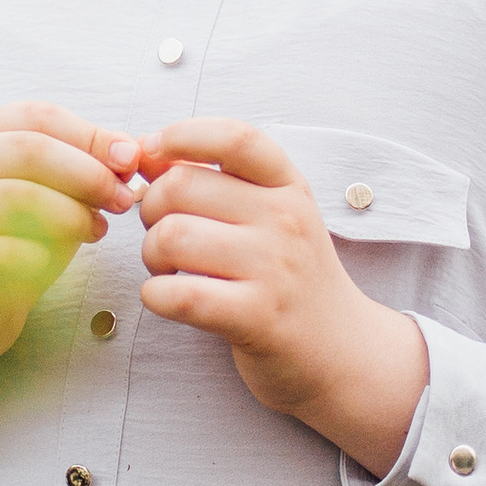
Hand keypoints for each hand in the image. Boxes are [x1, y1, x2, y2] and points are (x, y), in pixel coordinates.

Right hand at [0, 102, 139, 434]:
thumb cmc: (14, 243)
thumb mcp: (52, 196)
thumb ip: (86, 170)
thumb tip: (132, 152)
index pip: (38, 117)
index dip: (90, 135)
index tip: (130, 159)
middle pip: (30, 150)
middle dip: (88, 173)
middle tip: (122, 199)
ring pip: (18, 196)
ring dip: (72, 214)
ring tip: (97, 230)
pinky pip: (4, 250)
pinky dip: (42, 254)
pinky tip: (55, 262)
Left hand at [135, 117, 427, 478]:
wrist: (341, 351)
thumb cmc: (290, 278)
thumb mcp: (271, 216)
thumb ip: (215, 181)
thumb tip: (144, 152)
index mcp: (288, 186)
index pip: (234, 138)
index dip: (182, 135)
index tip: (153, 153)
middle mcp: (286, 219)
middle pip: (180, 187)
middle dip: (150, 210)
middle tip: (163, 236)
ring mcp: (274, 268)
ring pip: (171, 237)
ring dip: (150, 256)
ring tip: (167, 270)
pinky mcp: (257, 317)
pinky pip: (179, 294)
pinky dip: (155, 296)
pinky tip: (167, 299)